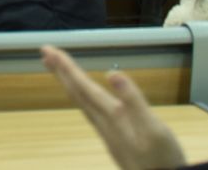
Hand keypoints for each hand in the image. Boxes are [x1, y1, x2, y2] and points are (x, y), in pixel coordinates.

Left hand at [41, 45, 185, 169]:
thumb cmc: (161, 157)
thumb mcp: (153, 127)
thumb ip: (133, 100)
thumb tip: (113, 73)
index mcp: (112, 115)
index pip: (83, 86)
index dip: (67, 67)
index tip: (50, 50)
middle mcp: (104, 122)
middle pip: (76, 93)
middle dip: (61, 71)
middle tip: (46, 51)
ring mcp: (107, 132)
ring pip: (81, 102)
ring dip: (69, 82)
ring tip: (59, 69)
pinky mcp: (113, 139)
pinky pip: (90, 111)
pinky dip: (82, 97)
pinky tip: (84, 97)